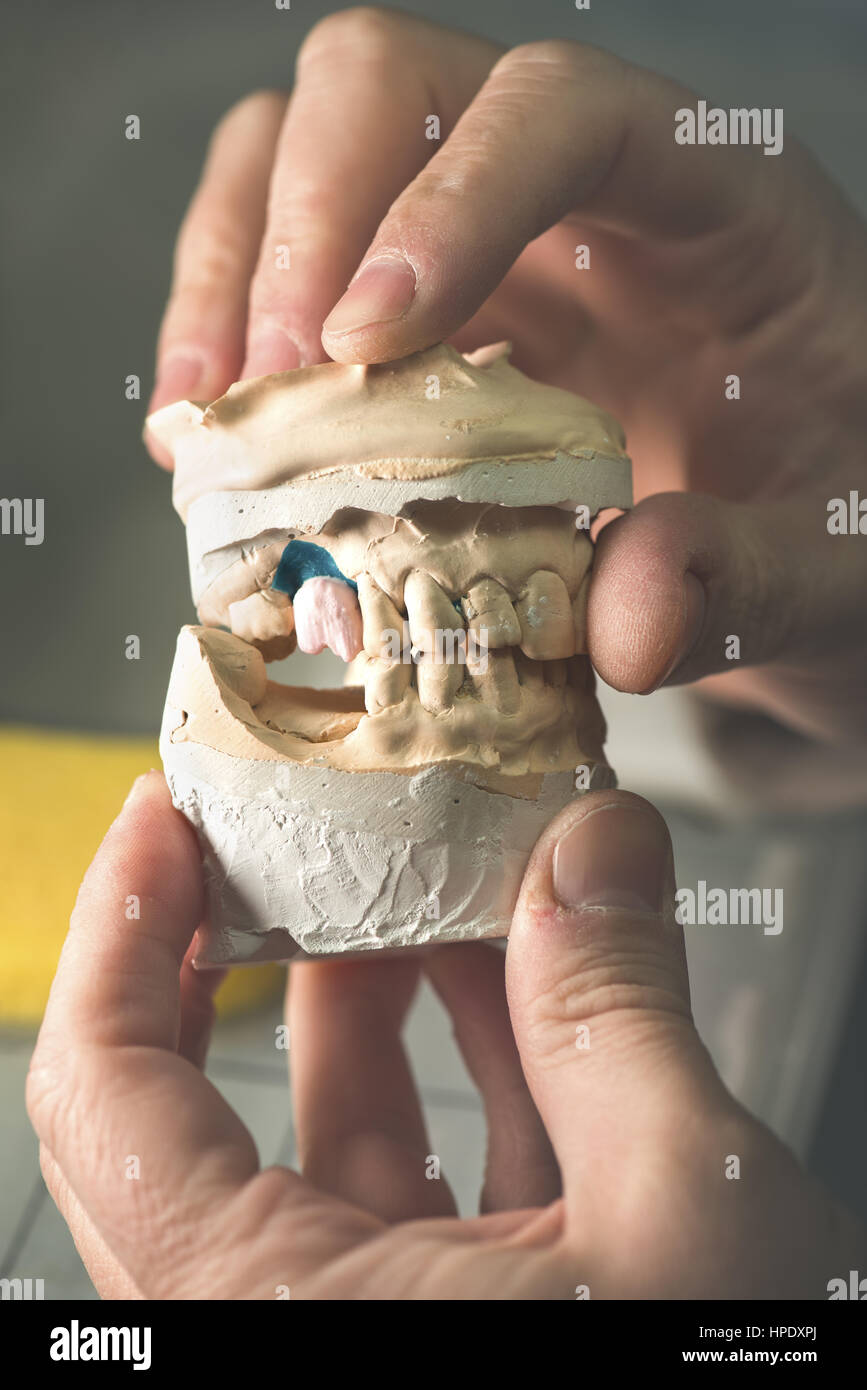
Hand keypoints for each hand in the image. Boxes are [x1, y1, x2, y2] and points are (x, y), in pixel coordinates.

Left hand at [27, 773, 863, 1297]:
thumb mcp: (676, 1218)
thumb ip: (619, 1011)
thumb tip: (598, 848)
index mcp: (265, 1316)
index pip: (106, 1090)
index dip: (120, 930)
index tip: (166, 821)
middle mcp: (283, 1330)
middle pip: (214, 1095)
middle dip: (275, 938)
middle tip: (309, 826)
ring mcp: (367, 1330)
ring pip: (332, 1130)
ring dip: (388, 988)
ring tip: (439, 873)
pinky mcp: (452, 1328)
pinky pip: (425, 1175)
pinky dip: (468, 1064)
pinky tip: (523, 979)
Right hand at [146, 9, 866, 749]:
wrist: (809, 556)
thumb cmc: (841, 525)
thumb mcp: (841, 569)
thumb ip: (758, 583)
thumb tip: (626, 619)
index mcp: (715, 204)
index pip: (562, 110)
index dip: (449, 196)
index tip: (365, 339)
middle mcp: (583, 194)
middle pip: (392, 90)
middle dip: (300, 227)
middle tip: (263, 388)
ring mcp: (491, 248)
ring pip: (305, 157)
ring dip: (230, 276)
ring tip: (205, 425)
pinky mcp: (428, 321)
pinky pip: (295, 276)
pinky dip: (236, 346)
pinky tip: (220, 444)